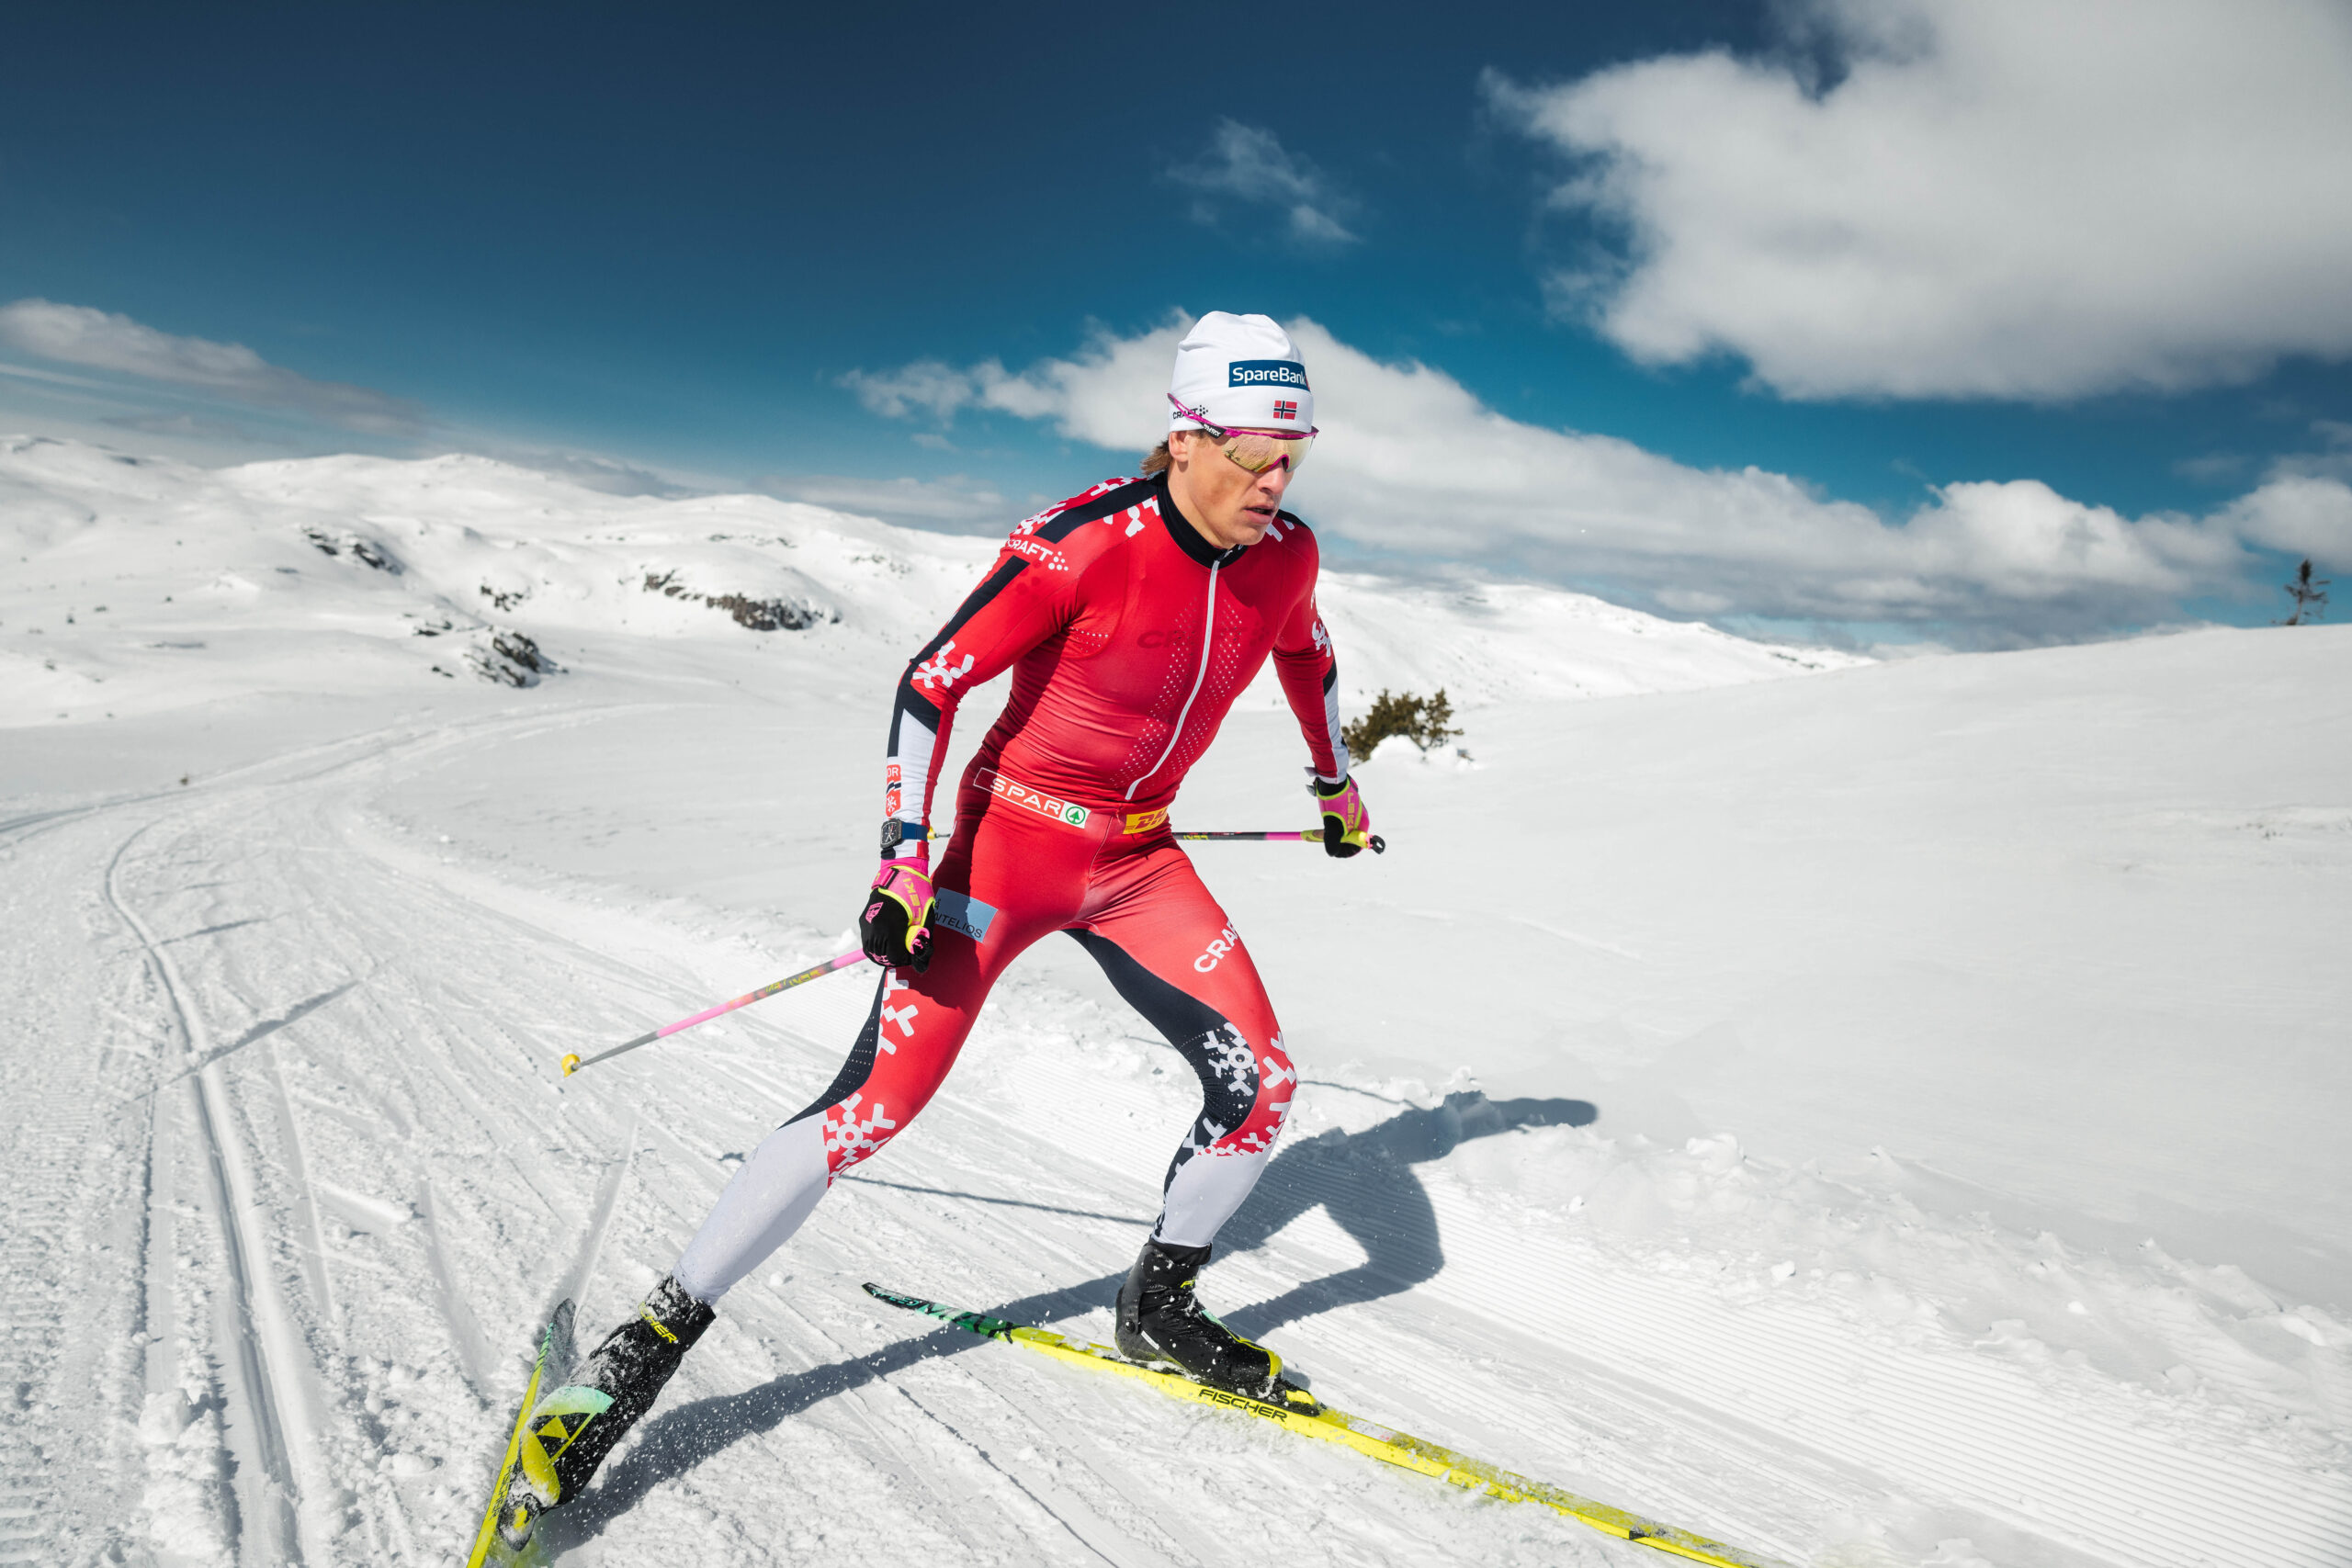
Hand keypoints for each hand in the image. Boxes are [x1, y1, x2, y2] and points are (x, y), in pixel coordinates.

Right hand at [860, 854, 935, 970]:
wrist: (901, 872)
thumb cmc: (918, 895)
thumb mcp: (926, 920)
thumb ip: (922, 945)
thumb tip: (919, 967)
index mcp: (891, 927)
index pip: (895, 957)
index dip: (906, 959)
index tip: (913, 952)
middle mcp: (875, 926)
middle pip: (882, 957)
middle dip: (895, 957)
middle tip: (907, 949)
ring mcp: (867, 923)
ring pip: (871, 951)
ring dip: (884, 954)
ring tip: (897, 946)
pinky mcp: (863, 919)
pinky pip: (867, 941)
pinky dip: (877, 945)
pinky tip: (888, 940)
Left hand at [1314, 776, 1374, 858]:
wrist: (1331, 780)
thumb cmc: (1334, 802)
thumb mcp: (1332, 825)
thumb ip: (1333, 840)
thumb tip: (1332, 853)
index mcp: (1362, 824)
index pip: (1358, 846)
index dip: (1345, 851)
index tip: (1333, 851)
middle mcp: (1360, 819)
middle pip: (1350, 839)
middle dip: (1337, 842)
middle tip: (1323, 838)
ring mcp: (1354, 812)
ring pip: (1344, 829)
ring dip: (1333, 832)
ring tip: (1322, 829)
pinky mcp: (1346, 806)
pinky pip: (1340, 820)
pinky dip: (1332, 823)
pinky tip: (1326, 818)